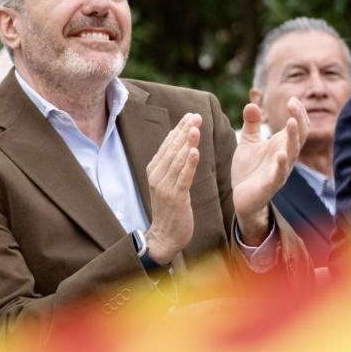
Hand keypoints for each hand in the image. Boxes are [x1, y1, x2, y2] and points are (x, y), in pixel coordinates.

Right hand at [144, 113, 201, 265]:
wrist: (165, 236)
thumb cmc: (170, 208)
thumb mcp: (167, 183)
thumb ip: (173, 164)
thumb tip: (181, 144)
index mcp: (154, 169)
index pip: (167, 144)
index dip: (179, 129)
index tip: (191, 115)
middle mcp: (157, 175)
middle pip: (172, 149)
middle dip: (184, 131)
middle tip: (196, 116)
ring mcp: (165, 187)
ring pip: (177, 160)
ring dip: (187, 142)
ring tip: (196, 128)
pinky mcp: (175, 197)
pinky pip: (183, 177)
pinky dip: (189, 164)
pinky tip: (195, 151)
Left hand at [232, 97, 308, 244]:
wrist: (241, 197)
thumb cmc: (249, 169)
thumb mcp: (248, 142)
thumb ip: (252, 124)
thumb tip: (251, 103)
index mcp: (282, 144)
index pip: (298, 125)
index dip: (297, 112)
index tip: (291, 99)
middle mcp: (286, 156)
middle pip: (299, 135)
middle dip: (298, 119)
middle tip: (293, 104)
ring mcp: (280, 170)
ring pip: (292, 152)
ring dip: (293, 137)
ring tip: (291, 122)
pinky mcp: (271, 184)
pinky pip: (280, 174)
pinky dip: (282, 164)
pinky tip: (281, 154)